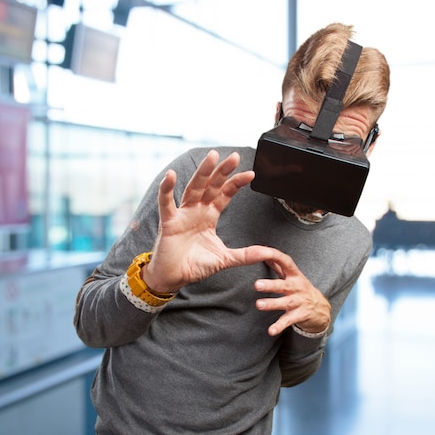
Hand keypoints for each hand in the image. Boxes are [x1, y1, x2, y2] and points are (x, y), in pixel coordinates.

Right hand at [142, 150, 276, 291]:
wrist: (173, 278)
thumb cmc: (194, 265)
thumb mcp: (224, 259)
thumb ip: (245, 255)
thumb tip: (268, 253)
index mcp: (209, 216)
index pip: (224, 194)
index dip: (236, 183)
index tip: (251, 174)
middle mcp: (196, 210)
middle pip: (211, 185)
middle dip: (222, 171)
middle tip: (233, 156)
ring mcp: (182, 214)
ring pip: (193, 188)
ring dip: (202, 172)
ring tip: (211, 157)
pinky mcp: (169, 222)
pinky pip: (166, 203)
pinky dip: (166, 189)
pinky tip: (171, 176)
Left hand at [254, 252, 330, 336]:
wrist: (321, 309)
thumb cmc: (301, 289)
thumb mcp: (293, 276)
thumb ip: (278, 265)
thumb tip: (262, 252)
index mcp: (294, 275)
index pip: (285, 261)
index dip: (274, 256)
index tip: (261, 252)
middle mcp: (297, 287)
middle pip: (283, 285)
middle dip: (270, 285)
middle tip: (257, 285)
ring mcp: (300, 302)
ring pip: (285, 303)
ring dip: (272, 304)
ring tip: (259, 305)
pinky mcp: (300, 315)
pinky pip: (288, 321)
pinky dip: (279, 326)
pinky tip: (270, 331)